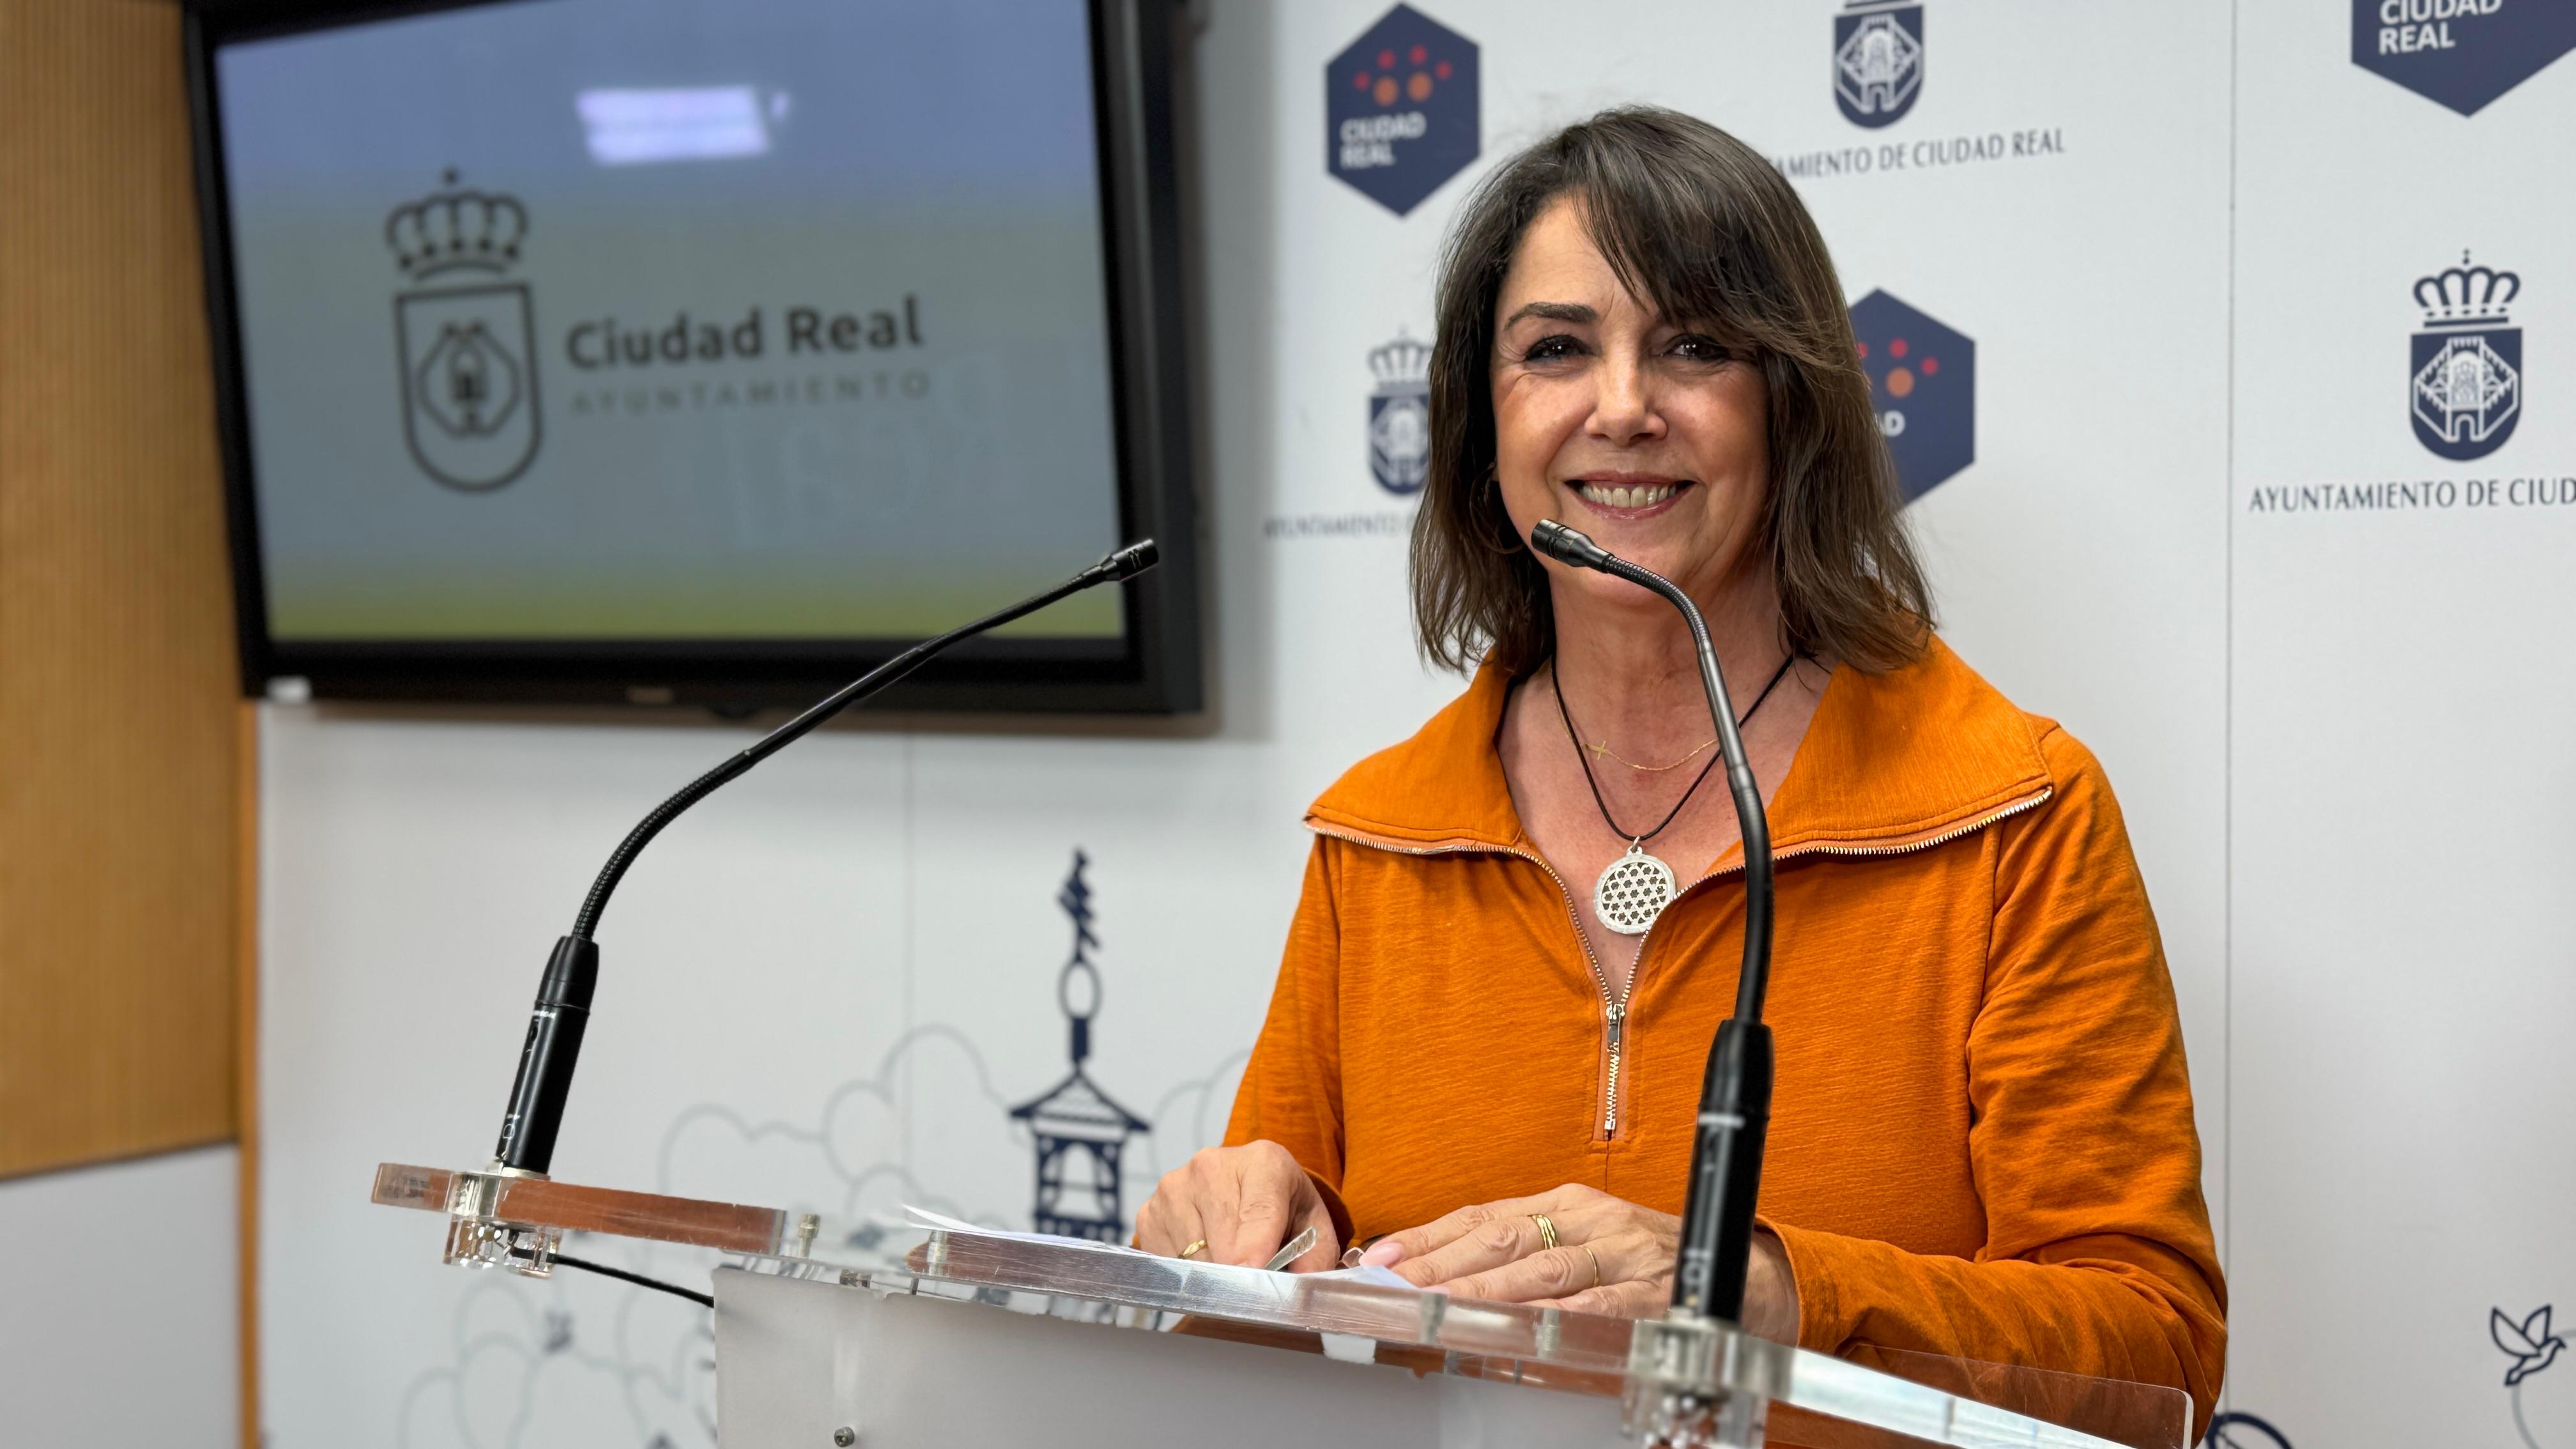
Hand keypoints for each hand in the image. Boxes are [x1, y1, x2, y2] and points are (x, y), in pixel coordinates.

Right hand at [1134, 1141, 1341, 1271]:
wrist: (1248, 1185)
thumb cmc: (1282, 1208)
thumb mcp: (1313, 1227)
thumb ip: (1315, 1258)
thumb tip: (1300, 1290)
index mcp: (1263, 1162)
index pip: (1257, 1210)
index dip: (1254, 1247)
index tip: (1250, 1273)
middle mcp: (1211, 1166)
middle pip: (1222, 1242)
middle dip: (1238, 1274)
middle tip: (1253, 1285)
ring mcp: (1174, 1188)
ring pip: (1191, 1258)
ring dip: (1213, 1274)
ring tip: (1231, 1261)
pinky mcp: (1149, 1212)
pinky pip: (1165, 1262)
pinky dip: (1186, 1272)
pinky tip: (1205, 1256)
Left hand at [1359, 1184, 1800, 1341]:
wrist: (1746, 1275)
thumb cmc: (1649, 1262)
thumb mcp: (1585, 1243)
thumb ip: (1525, 1255)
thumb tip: (1441, 1274)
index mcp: (1568, 1203)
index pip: (1483, 1215)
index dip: (1428, 1235)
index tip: (1377, 1257)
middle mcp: (1593, 1219)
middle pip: (1504, 1239)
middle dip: (1442, 1263)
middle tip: (1393, 1285)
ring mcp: (1626, 1253)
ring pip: (1544, 1269)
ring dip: (1487, 1290)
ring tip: (1439, 1306)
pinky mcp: (1656, 1291)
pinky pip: (1601, 1305)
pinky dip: (1558, 1316)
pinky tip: (1521, 1327)